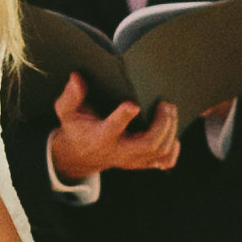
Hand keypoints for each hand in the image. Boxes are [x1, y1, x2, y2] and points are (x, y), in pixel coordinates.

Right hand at [48, 75, 180, 184]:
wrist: (81, 155)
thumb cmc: (77, 127)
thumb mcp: (67, 111)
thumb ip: (71, 95)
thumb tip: (77, 78)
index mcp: (100, 136)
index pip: (112, 128)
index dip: (123, 117)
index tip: (133, 104)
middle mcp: (119, 150)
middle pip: (148, 144)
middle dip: (162, 125)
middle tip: (165, 104)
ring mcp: (133, 159)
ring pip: (160, 151)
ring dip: (171, 131)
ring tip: (170, 110)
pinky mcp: (141, 163)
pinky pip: (165, 161)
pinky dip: (173, 149)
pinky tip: (173, 134)